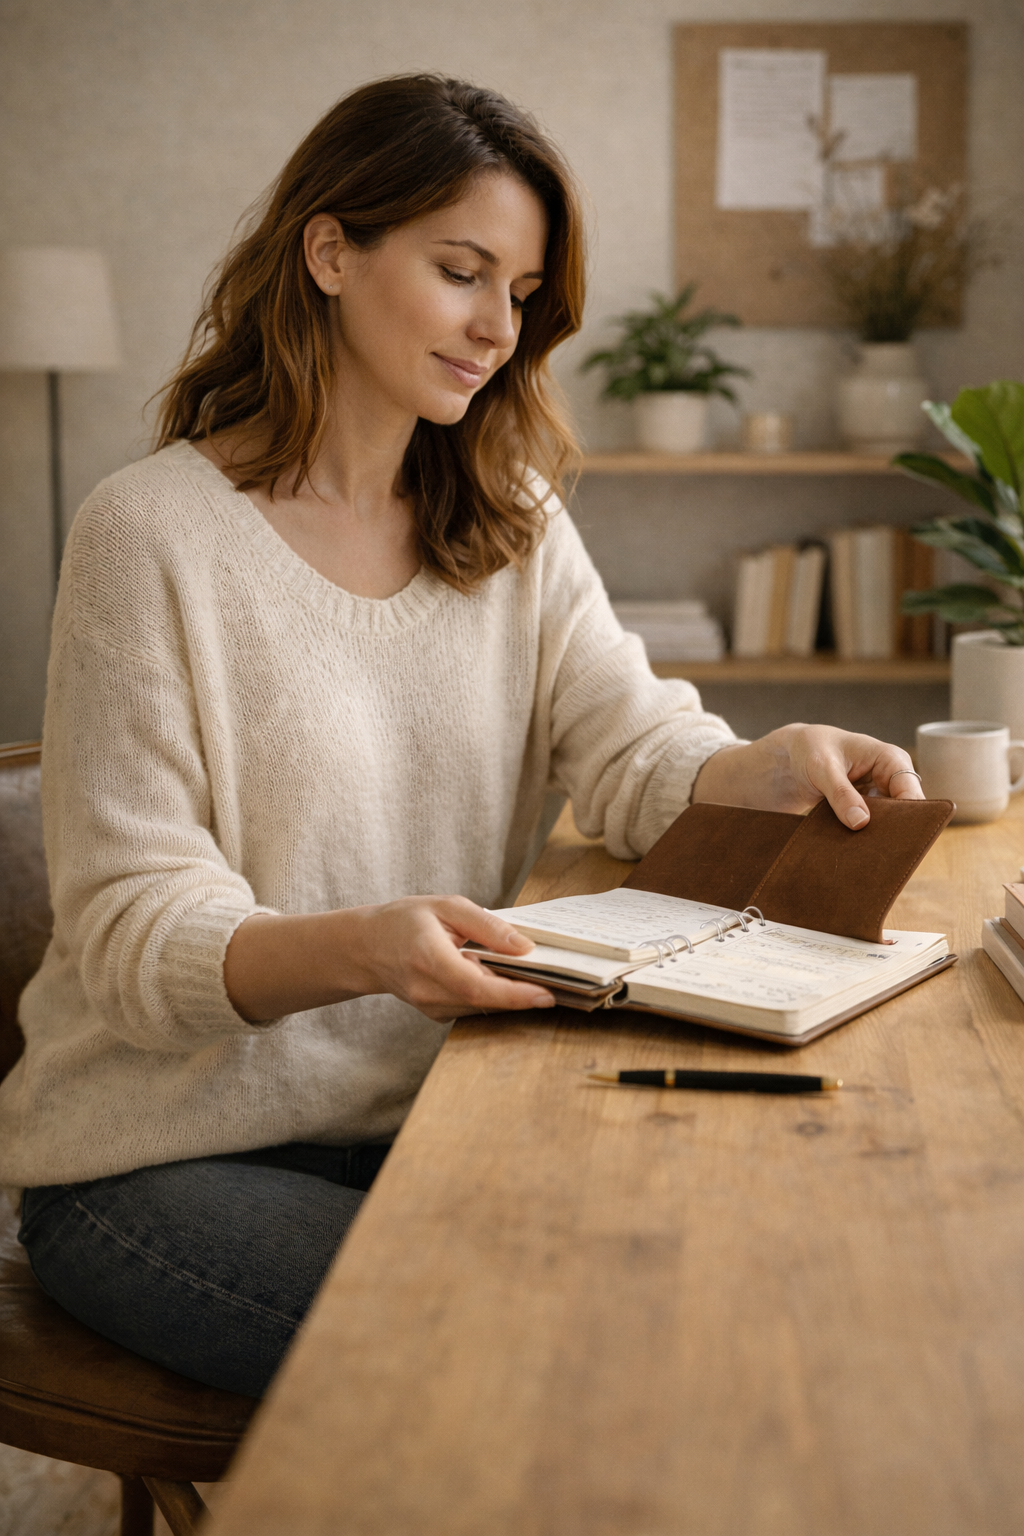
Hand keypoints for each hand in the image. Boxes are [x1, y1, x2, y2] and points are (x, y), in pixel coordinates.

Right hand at [225, 895, 554, 1023]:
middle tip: (553, 974)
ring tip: (526, 971)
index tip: (547, 994)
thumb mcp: (445, 906)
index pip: (477, 986)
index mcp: (429, 959)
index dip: (515, 995)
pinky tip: (497, 975)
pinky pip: (474, 1007)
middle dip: (522, 992)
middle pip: (486, 1001)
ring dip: (508, 993)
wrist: (365, 948)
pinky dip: (492, 994)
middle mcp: (428, 991)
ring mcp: (431, 1007)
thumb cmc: (403, 921)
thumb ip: (487, 925)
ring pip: (483, 1007)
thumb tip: (525, 947)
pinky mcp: (436, 1014)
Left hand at [691, 723, 923, 830]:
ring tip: (862, 853)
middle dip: (893, 830)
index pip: (911, 792)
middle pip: (905, 812)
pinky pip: (872, 826)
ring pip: (890, 823)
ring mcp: (880, 795)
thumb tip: (860, 822)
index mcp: (890, 759)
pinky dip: (863, 836)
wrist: (793, 755)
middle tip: (876, 852)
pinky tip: (853, 849)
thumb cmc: (811, 749)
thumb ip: (840, 793)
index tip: (894, 837)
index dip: (909, 816)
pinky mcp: (867, 809)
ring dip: (876, 836)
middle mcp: (892, 778)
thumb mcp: (822, 767)